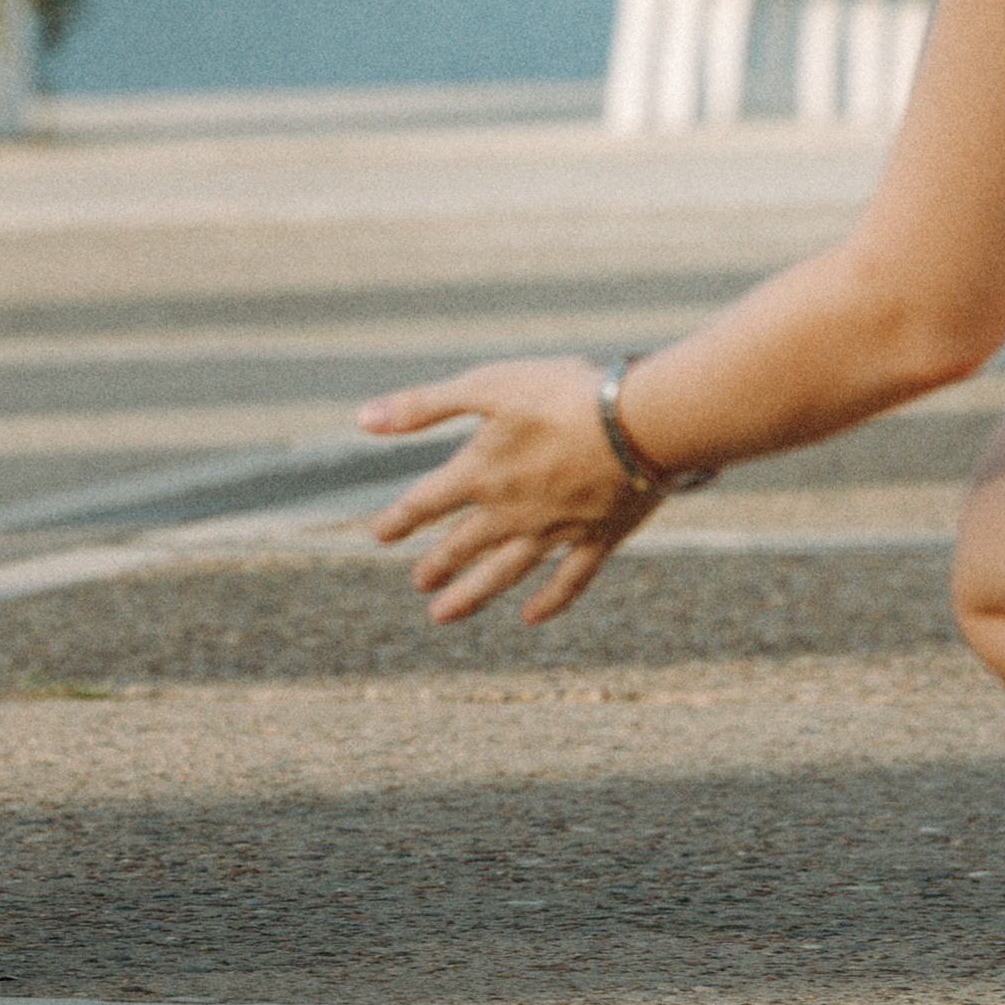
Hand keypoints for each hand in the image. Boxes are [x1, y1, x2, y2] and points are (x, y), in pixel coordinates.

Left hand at [357, 356, 664, 623]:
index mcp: (481, 473)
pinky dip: (549, 600)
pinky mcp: (599, 536)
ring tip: (444, 615)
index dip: (400, 519)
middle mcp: (511, 511)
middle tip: (418, 585)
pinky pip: (569, 579)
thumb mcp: (486, 386)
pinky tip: (531, 617)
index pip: (426, 503)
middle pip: (463, 544)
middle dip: (437, 564)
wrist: (642, 421)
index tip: (380, 536)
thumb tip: (362, 420)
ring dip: (472, 594)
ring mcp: (555, 529)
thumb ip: (424, 406)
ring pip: (504, 571)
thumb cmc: (563, 394)